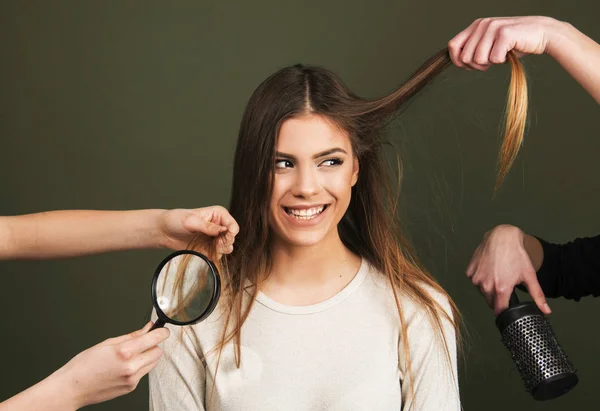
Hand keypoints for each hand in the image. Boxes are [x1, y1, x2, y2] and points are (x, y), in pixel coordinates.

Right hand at [54, 322, 169, 408]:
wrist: (72, 388)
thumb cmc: (84, 365)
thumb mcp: (107, 343)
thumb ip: (132, 336)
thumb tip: (147, 329)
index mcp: (124, 352)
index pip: (154, 339)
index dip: (161, 332)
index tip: (163, 330)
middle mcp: (131, 367)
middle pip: (158, 352)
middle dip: (153, 345)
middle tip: (143, 342)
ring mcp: (132, 379)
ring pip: (153, 363)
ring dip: (148, 356)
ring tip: (131, 355)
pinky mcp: (131, 388)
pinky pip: (144, 373)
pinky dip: (140, 367)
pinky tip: (125, 366)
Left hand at [159, 206, 239, 254]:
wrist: (165, 231)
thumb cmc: (176, 220)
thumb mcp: (191, 221)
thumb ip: (208, 226)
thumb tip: (223, 230)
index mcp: (218, 214)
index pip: (233, 226)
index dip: (229, 234)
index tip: (219, 239)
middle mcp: (219, 226)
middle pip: (232, 239)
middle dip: (224, 244)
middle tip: (213, 245)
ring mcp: (215, 238)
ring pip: (228, 248)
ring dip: (220, 250)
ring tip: (208, 248)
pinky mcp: (210, 248)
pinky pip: (218, 255)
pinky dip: (213, 256)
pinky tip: (204, 252)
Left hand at [448, 16, 564, 70]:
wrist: (541, 34)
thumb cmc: (514, 43)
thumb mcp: (489, 44)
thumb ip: (474, 49)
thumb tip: (459, 61)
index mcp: (476, 26)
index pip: (453, 46)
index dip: (458, 61)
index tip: (469, 67)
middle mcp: (482, 24)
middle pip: (465, 57)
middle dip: (477, 65)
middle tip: (492, 60)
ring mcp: (493, 27)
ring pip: (478, 59)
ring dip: (491, 63)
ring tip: (501, 54)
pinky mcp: (504, 34)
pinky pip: (494, 59)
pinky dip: (502, 61)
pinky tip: (510, 52)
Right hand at [466, 224, 550, 315]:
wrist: (502, 237)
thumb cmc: (515, 254)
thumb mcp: (529, 276)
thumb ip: (538, 296)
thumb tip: (546, 310)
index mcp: (501, 289)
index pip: (499, 311)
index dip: (505, 311)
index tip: (508, 307)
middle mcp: (486, 285)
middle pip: (490, 302)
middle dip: (497, 298)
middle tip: (505, 286)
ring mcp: (476, 278)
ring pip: (482, 291)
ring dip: (488, 288)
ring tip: (497, 275)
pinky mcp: (470, 271)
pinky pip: (474, 281)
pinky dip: (481, 278)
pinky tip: (489, 270)